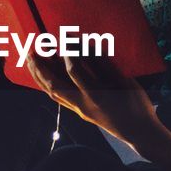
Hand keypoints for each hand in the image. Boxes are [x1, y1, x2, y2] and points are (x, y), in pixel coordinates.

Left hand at [24, 52, 167, 151]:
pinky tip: (43, 75)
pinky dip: (47, 84)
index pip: (74, 72)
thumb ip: (106, 65)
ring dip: (39, 76)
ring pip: (52, 93)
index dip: (68, 53)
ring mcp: (79, 110)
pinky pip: (58, 97)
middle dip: (41, 67)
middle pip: (54, 85)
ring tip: (32, 60)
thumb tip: (88, 47)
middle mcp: (83, 105)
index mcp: (96, 96)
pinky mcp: (80, 112)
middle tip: (33, 49)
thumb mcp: (126, 82)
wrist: (139, 133)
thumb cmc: (137, 105)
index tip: (64, 37)